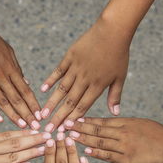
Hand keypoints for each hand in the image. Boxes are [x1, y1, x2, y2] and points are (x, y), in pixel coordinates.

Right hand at [0, 23, 41, 129]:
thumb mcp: (9, 53)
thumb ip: (17, 69)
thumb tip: (27, 83)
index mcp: (12, 69)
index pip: (26, 91)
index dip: (34, 104)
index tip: (40, 116)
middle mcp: (2, 76)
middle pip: (18, 100)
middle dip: (28, 114)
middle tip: (35, 127)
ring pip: (3, 102)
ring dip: (14, 116)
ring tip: (22, 126)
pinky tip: (0, 120)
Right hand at [40, 17, 128, 132]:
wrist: (112, 31)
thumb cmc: (119, 55)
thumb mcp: (120, 77)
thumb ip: (115, 96)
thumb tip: (115, 113)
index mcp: (97, 86)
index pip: (82, 107)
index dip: (72, 120)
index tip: (63, 131)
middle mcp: (84, 79)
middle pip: (69, 102)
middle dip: (58, 117)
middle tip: (48, 128)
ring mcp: (76, 68)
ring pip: (62, 89)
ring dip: (51, 102)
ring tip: (42, 114)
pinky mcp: (70, 57)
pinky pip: (58, 71)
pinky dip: (50, 80)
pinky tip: (43, 89)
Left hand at [67, 117, 162, 162]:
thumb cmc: (160, 136)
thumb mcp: (142, 124)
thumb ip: (126, 125)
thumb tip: (114, 123)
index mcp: (126, 123)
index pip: (101, 122)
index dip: (86, 121)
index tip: (74, 119)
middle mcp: (122, 133)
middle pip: (96, 130)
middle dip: (79, 128)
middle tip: (65, 125)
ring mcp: (124, 147)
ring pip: (100, 142)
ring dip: (84, 139)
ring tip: (70, 137)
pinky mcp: (127, 160)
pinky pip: (109, 156)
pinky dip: (97, 154)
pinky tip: (86, 152)